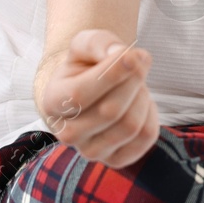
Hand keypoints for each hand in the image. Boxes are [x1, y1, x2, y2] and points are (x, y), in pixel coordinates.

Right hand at [39, 29, 160, 168]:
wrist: (91, 89)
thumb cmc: (87, 64)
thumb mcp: (86, 43)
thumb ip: (99, 42)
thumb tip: (121, 55)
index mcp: (52, 103)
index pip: (80, 95)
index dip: (111, 74)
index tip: (132, 53)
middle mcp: (67, 134)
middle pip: (111, 111)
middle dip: (133, 80)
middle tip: (139, 61)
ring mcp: (91, 152)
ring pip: (131, 125)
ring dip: (142, 95)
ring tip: (136, 82)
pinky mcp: (116, 160)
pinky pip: (146, 137)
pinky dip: (151, 114)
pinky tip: (139, 102)